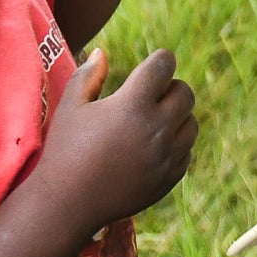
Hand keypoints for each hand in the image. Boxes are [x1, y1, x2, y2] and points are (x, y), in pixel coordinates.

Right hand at [37, 47, 197, 230]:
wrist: (66, 204)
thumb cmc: (65, 150)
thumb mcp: (71, 107)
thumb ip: (88, 75)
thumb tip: (102, 52)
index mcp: (132, 105)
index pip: (164, 66)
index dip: (160, 60)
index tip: (154, 63)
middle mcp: (156, 129)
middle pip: (184, 92)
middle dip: (170, 87)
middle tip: (151, 94)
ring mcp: (166, 157)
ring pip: (191, 122)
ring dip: (177, 116)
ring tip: (153, 120)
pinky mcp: (168, 179)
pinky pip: (187, 151)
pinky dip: (176, 144)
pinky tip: (154, 145)